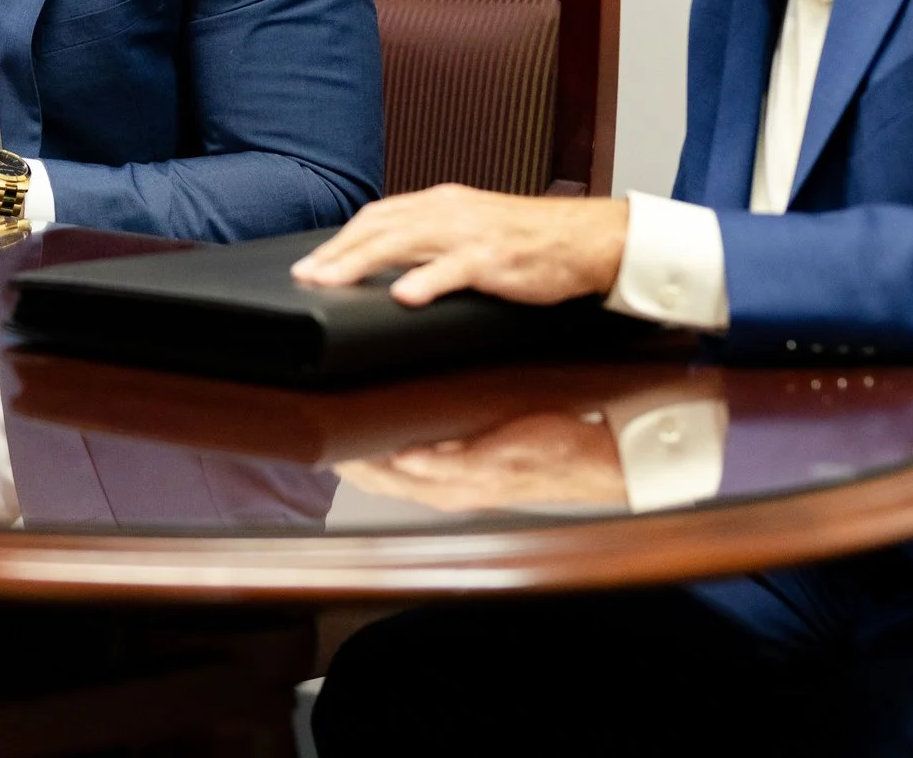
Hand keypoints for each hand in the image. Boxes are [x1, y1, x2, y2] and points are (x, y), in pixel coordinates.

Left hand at [290, 185, 627, 307]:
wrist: (588, 238)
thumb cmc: (529, 240)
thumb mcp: (471, 230)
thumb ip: (432, 240)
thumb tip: (388, 263)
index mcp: (440, 203)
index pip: (377, 215)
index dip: (341, 238)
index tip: (311, 262)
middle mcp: (448, 211)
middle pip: (379, 226)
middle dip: (337, 252)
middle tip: (305, 276)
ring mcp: (470, 233)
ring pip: (405, 242)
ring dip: (362, 262)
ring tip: (331, 282)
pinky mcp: (496, 258)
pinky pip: (455, 268)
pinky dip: (427, 280)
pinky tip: (404, 295)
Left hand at [336, 412, 627, 512]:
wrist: (595, 459)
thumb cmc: (554, 454)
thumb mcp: (501, 453)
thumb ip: (452, 461)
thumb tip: (407, 460)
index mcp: (446, 487)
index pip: (377, 477)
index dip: (345, 459)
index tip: (317, 437)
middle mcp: (444, 487)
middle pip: (378, 475)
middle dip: (347, 454)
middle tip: (318, 425)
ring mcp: (455, 480)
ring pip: (394, 469)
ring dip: (368, 452)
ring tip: (341, 425)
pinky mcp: (467, 466)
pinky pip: (417, 461)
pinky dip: (394, 448)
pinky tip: (388, 431)